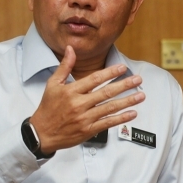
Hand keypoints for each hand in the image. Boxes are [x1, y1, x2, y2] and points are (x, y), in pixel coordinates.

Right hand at [29, 46, 144, 152]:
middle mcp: (79, 104)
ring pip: (110, 108)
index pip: (94, 79)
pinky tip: (132, 113)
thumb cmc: (48, 108)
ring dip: (127, 101)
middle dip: (124, 85)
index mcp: (71, 91)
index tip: (122, 68)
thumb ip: (64, 67)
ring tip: (141, 95)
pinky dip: (121, 118)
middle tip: (138, 79)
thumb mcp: (53, 84)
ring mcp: (85, 118)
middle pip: (106, 93)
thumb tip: (71, 49)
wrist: (41, 133)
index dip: (110, 73)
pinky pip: (108, 123)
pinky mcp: (88, 130)